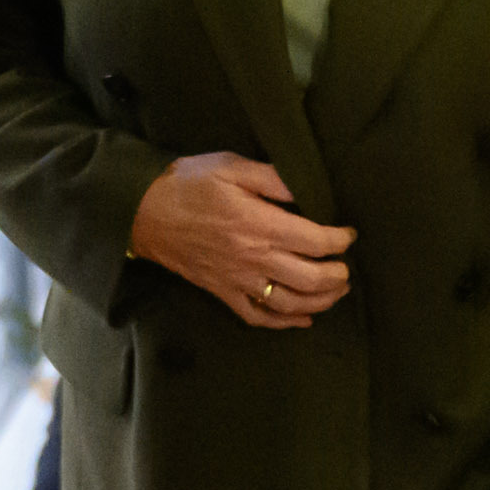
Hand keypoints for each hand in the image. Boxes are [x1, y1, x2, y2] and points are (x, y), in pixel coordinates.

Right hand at [130, 153, 352, 324]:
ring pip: (290, 303)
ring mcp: (238, 280)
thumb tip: (307, 190)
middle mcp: (254, 258)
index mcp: (260, 225)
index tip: (348, 234)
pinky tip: (303, 320)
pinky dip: (284, 322)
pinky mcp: (222, 293)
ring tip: (336, 292)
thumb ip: (274, 178)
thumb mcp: (232, 167)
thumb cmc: (188, 184)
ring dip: (320, 302)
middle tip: (345, 268)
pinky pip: (258, 316)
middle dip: (337, 276)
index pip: (315, 241)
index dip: (339, 240)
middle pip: (310, 279)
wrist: (142, 213)